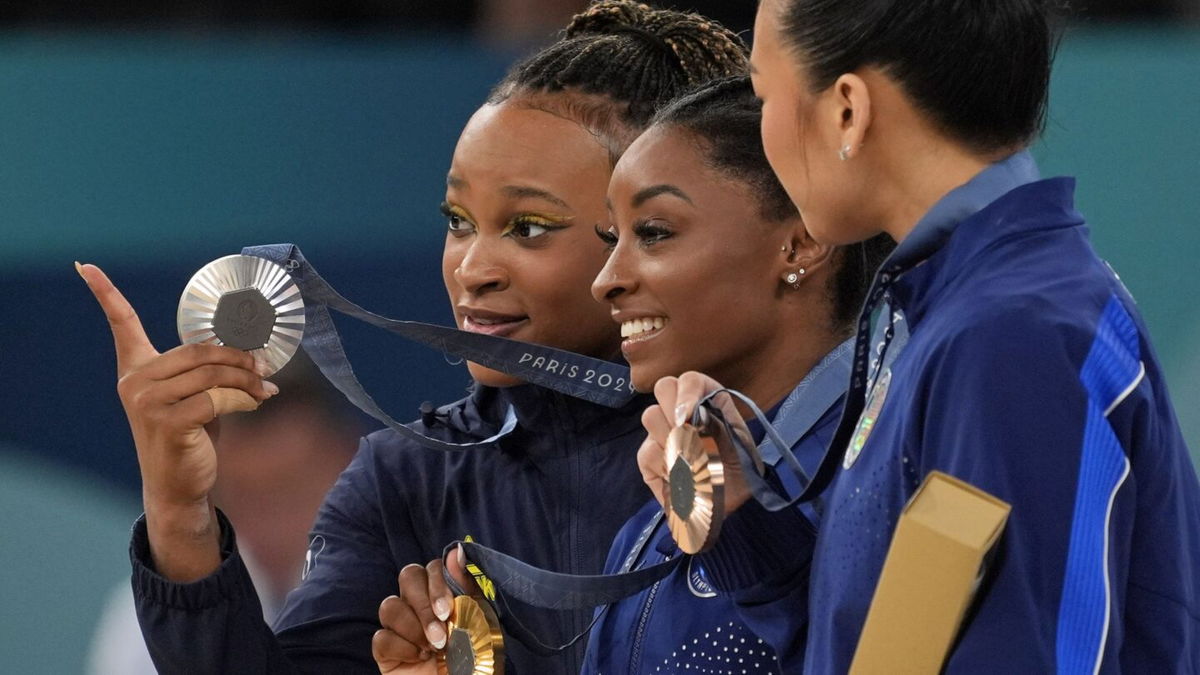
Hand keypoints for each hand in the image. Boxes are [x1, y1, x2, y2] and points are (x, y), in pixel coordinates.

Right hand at [78, 262, 276, 579]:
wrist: (180, 484)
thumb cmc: (190, 433)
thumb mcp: (193, 394)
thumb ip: (208, 368)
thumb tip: (253, 350)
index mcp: (136, 368)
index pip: (120, 323)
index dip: (104, 293)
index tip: (86, 266)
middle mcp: (135, 381)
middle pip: (198, 351)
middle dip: (237, 358)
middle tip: (264, 367)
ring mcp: (148, 402)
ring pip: (212, 375)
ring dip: (247, 380)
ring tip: (266, 389)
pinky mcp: (168, 422)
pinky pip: (217, 399)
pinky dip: (244, 400)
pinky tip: (257, 403)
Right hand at [374, 547, 477, 673]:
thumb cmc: (476, 662)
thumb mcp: (480, 622)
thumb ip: (468, 588)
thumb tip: (456, 551)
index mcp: (445, 595)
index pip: (431, 568)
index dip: (437, 583)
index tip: (448, 609)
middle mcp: (420, 605)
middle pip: (408, 576)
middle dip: (423, 604)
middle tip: (440, 633)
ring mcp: (400, 626)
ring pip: (389, 605)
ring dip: (413, 628)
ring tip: (433, 649)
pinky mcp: (386, 650)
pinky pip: (381, 637)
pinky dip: (402, 648)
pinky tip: (419, 659)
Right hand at [639, 372, 754, 515]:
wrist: (733, 500)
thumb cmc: (740, 467)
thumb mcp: (740, 441)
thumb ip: (717, 422)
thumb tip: (684, 420)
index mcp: (706, 400)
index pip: (689, 380)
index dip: (687, 394)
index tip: (689, 418)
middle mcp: (680, 410)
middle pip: (663, 387)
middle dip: (675, 410)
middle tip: (688, 436)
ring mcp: (660, 432)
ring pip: (651, 416)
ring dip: (672, 440)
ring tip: (691, 461)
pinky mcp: (648, 458)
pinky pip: (647, 453)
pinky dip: (665, 467)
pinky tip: (681, 478)